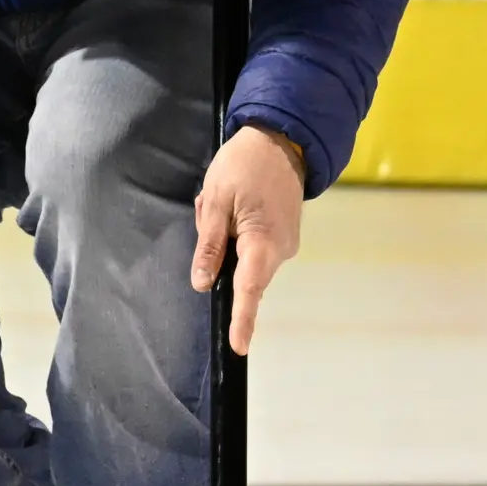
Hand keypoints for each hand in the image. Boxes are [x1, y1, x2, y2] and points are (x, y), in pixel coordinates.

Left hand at [192, 124, 305, 353]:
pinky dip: (236, 231)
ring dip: (225, 237)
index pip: (248, 290)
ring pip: (244, 258)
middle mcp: (281, 250)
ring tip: (221, 200)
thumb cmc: (245, 165)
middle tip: (208, 208)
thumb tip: (202, 283)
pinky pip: (253, 246)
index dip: (242, 320)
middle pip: (241, 273)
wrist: (282, 139)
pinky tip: (233, 203)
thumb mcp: (215, 202)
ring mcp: (285, 243)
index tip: (238, 346)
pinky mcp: (284, 235)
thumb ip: (209, 246)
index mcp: (263, 243)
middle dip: (217, 251)